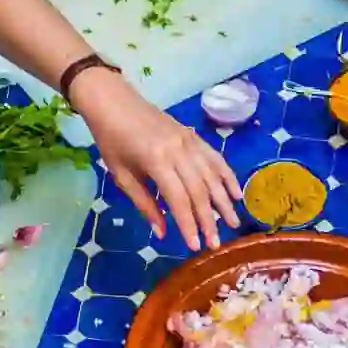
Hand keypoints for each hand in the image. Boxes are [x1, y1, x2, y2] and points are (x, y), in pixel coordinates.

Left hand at [72, 68, 240, 250]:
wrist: (114, 101)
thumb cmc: (112, 140)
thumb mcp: (122, 176)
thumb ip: (145, 204)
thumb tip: (163, 233)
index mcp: (156, 161)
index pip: (179, 199)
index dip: (189, 224)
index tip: (195, 246)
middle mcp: (178, 151)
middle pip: (199, 191)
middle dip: (209, 219)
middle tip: (216, 243)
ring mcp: (189, 141)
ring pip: (212, 176)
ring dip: (223, 201)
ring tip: (233, 223)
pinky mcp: (194, 136)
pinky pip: (215, 158)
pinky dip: (227, 176)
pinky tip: (236, 193)